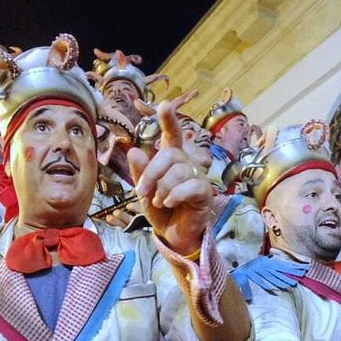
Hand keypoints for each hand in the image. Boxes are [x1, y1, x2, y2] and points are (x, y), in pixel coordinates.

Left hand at [127, 99, 215, 253]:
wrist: (173, 235)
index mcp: (171, 160)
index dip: (169, 120)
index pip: (172, 135)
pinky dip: (175, 195)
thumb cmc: (161, 210)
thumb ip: (140, 172)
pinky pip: (192, 185)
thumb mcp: (144, 192)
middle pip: (170, 154)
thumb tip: (134, 150)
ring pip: (179, 170)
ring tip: (159, 201)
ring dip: (162, 188)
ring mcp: (198, 177)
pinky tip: (169, 203)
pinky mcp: (206, 192)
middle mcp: (187, 163)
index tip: (164, 105)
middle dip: (152, 172)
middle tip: (142, 191)